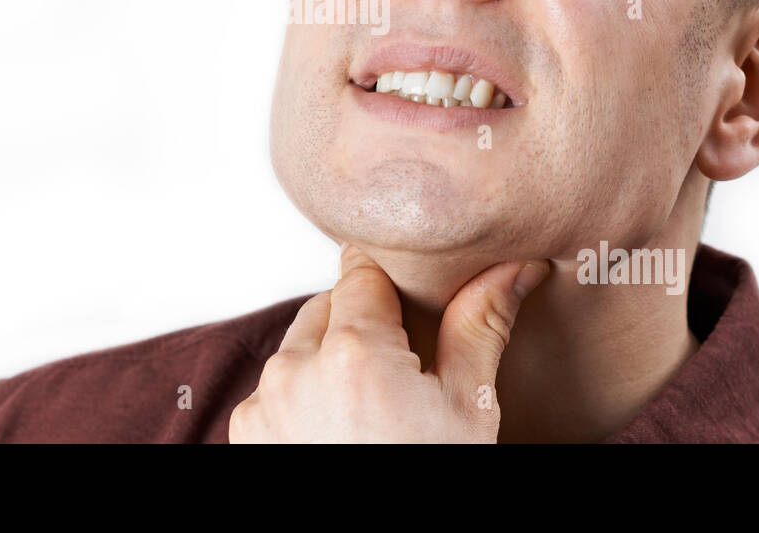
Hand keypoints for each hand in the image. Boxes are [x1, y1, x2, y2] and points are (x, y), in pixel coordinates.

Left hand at [228, 244, 550, 442]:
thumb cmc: (431, 491)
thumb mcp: (469, 409)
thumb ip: (480, 325)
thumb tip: (512, 267)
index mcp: (353, 351)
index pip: (362, 269)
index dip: (392, 281)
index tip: (412, 301)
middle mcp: (295, 368)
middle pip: (328, 305)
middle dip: (363, 322)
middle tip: (406, 368)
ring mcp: (264, 403)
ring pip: (300, 346)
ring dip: (330, 358)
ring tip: (376, 407)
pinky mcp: (246, 434)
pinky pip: (277, 388)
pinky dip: (305, 395)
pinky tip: (342, 430)